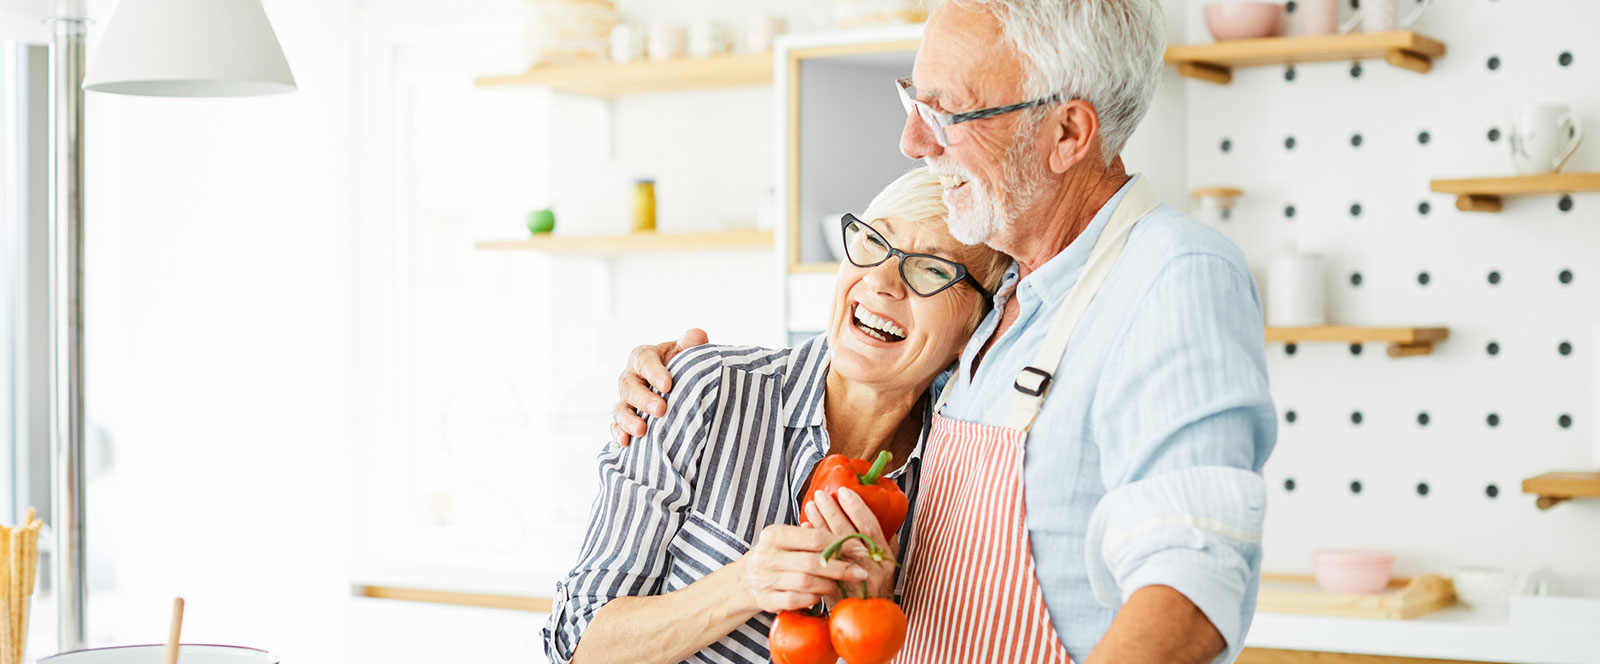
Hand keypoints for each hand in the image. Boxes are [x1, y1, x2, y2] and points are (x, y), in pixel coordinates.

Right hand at [610, 328, 708, 445]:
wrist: (676, 386)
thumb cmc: (680, 366)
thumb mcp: (685, 352)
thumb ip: (689, 344)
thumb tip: (698, 336)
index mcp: (644, 357)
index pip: (644, 360)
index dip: (653, 372)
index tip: (668, 384)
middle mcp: (631, 377)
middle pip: (629, 386)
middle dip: (643, 399)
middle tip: (660, 409)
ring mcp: (625, 399)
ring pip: (619, 408)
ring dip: (628, 420)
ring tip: (641, 431)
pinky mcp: (623, 418)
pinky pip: (616, 425)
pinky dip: (618, 433)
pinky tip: (626, 443)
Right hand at [740, 524, 869, 613]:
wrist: (746, 580)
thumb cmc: (777, 555)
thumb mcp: (789, 540)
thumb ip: (814, 535)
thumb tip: (852, 537)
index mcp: (774, 534)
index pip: (814, 537)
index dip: (840, 544)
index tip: (860, 550)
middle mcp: (767, 555)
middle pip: (812, 562)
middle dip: (841, 568)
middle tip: (860, 572)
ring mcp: (764, 579)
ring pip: (806, 583)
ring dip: (829, 584)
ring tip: (841, 584)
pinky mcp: (766, 599)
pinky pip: (796, 600)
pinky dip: (813, 598)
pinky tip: (821, 595)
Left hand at [803, 488, 898, 599]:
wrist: (871, 626)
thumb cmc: (878, 591)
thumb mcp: (889, 566)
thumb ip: (887, 543)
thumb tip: (886, 518)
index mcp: (884, 559)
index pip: (870, 527)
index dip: (856, 507)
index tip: (843, 491)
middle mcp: (870, 569)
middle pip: (847, 534)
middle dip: (832, 512)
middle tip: (819, 495)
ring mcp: (852, 581)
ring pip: (832, 548)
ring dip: (818, 525)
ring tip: (809, 507)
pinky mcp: (835, 592)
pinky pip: (820, 564)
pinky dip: (811, 547)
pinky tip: (804, 532)